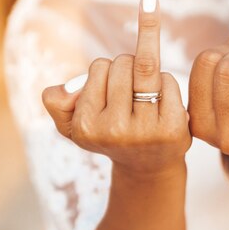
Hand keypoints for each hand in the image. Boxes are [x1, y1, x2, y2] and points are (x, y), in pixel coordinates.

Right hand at [41, 0, 190, 176]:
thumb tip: (66, 89)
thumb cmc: (109, 135)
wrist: (147, 166)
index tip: (109, 88)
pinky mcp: (173, 128)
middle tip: (129, 89)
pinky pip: (169, 81)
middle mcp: (114, 130)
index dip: (107, 69)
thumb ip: (55, 102)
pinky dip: (167, 83)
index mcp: (87, 126)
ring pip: (147, 68)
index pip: (99, 66)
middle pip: (124, 63)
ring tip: (144, 90)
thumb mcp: (72, 124)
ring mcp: (145, 130)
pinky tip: (162, 103)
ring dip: (148, 71)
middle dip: (128, 65)